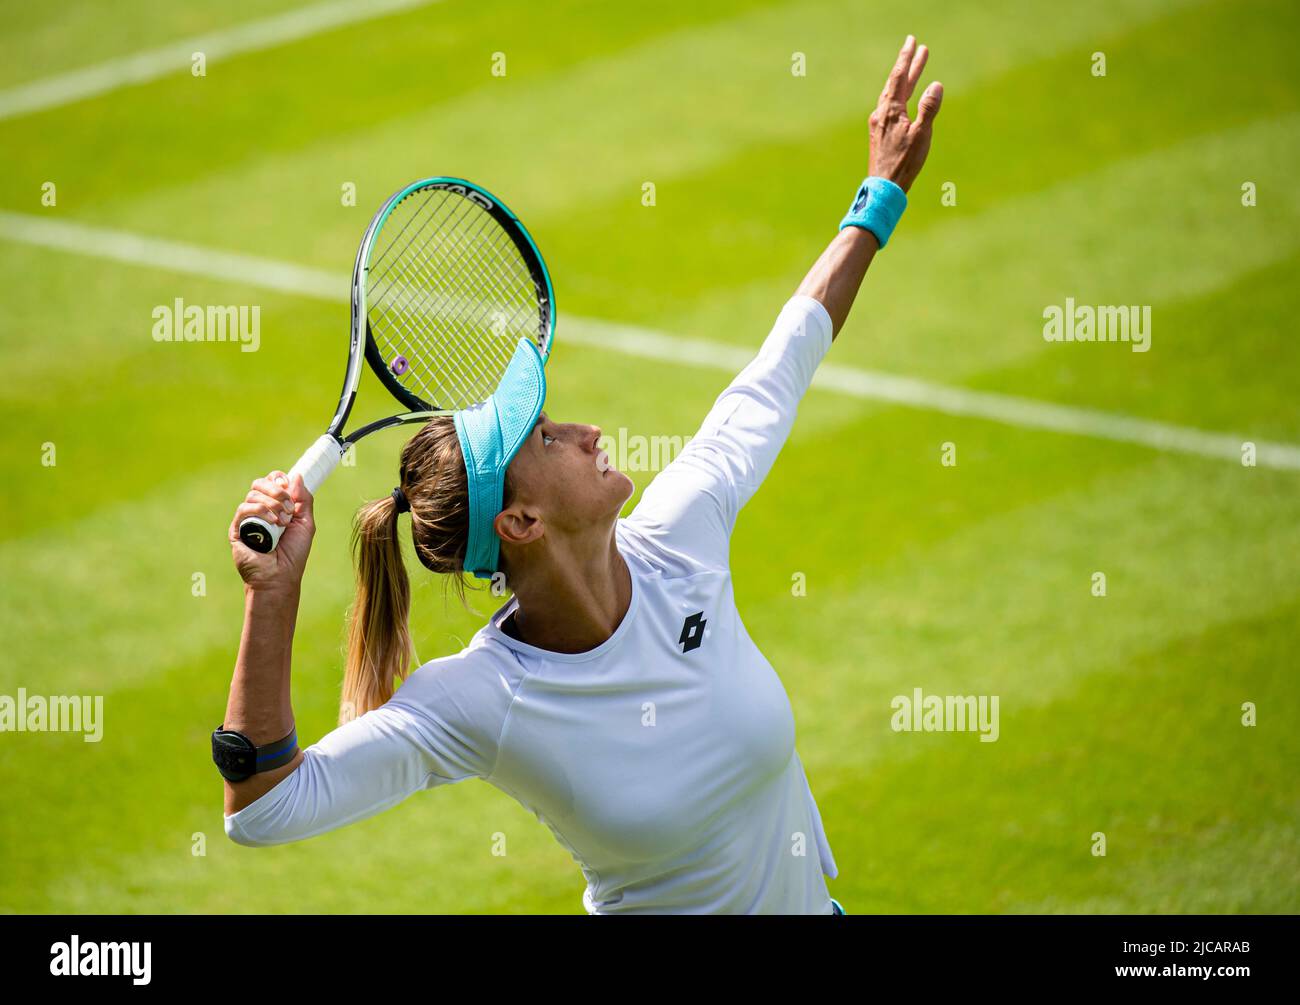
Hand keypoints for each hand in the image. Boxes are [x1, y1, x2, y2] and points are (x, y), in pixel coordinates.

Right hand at [228, 471, 315, 591]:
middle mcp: (259, 510)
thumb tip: (296, 476)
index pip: (271, 481)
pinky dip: (259, 510)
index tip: (288, 487)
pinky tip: (272, 522)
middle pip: (259, 483)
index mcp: (274, 506)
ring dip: (272, 504)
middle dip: (276, 490)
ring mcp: (247, 519)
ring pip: (253, 494)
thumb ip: (303, 500)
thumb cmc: (293, 553)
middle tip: (288, 506)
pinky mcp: (237, 529)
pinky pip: (244, 509)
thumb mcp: (305, 523)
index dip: (278, 479)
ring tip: (283, 522)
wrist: (280, 576)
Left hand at [868, 35, 942, 192]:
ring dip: (905, 80)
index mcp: (891, 110)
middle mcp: (882, 113)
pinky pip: (890, 106)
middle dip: (908, 65)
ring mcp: (879, 123)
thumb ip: (929, 109)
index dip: (907, 58)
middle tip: (917, 47)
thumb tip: (936, 85)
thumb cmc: (904, 162)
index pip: (900, 77)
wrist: (883, 187)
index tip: (913, 42)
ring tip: (915, 68)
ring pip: (893, 94)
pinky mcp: (879, 133)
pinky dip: (899, 96)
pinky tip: (902, 99)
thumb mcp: (921, 135)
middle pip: (896, 83)